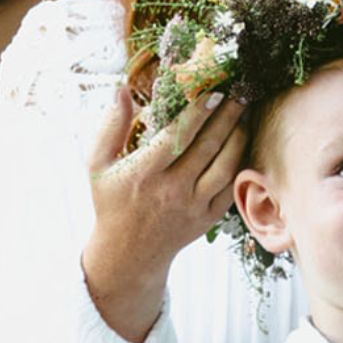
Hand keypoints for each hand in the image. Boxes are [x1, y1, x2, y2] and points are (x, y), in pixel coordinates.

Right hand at [82, 86, 247, 342]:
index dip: (197, 113)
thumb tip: (122, 88)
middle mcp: (171, 190)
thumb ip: (111, 126)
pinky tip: (243, 142)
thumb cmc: (111, 202)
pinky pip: (230, 188)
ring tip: (245, 113)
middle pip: (207, 147)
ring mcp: (193, 206)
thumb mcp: (98, 165)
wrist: (127, 253)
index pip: (176, 137)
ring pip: (225, 166)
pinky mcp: (207, 218)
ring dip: (238, 137)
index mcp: (144, 174)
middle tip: (241, 91)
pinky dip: (240, 163)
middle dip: (227, 116)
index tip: (211, 89)